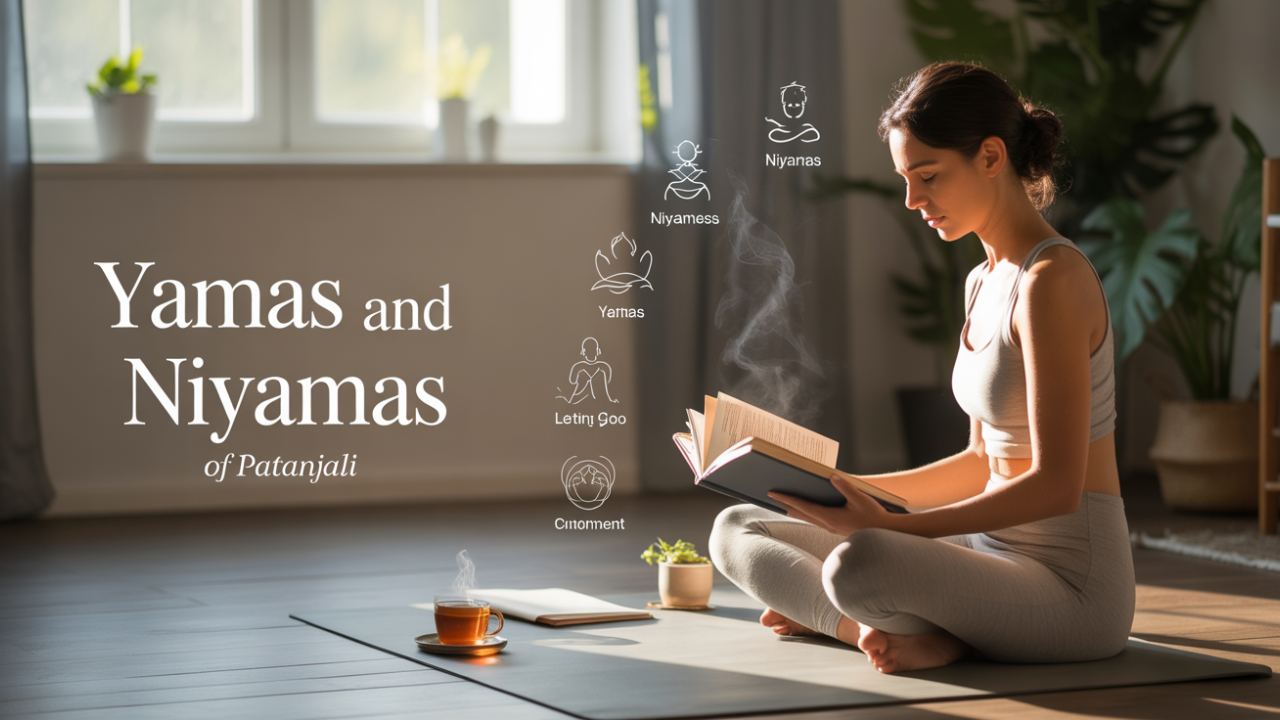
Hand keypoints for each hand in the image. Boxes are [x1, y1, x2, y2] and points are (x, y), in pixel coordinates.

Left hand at [768, 474, 891, 536]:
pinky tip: (807, 510)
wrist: (885, 533)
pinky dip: (808, 513)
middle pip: (802, 514)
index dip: (787, 499)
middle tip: (773, 497)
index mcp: (830, 517)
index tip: (774, 494)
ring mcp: (831, 528)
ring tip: (785, 504)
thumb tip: (831, 477)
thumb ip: (845, 487)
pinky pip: (817, 520)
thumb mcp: (860, 499)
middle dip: (787, 505)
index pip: (803, 506)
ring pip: (809, 518)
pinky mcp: (836, 528)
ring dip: (796, 510)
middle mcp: (828, 524)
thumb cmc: (873, 516)